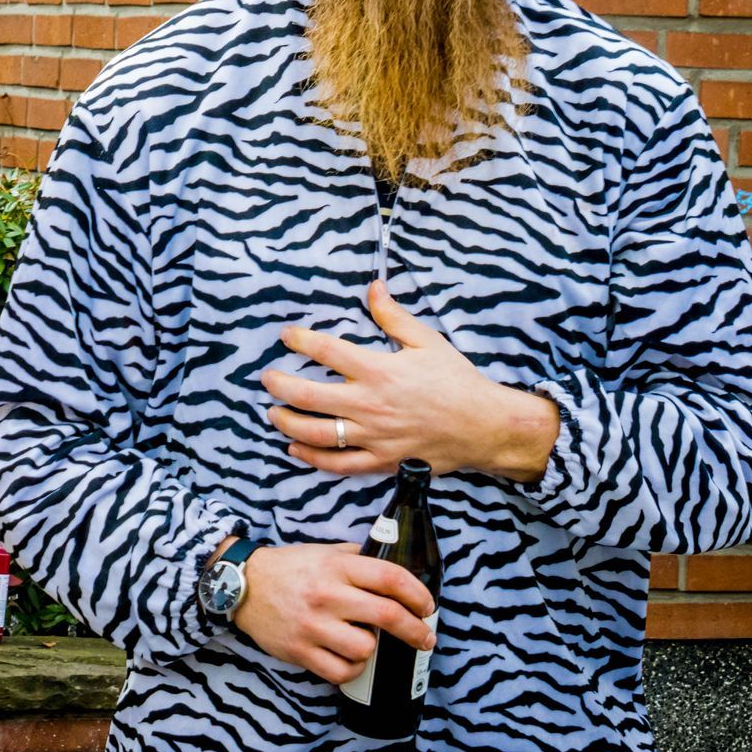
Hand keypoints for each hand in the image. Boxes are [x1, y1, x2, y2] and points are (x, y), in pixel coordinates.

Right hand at [232, 542, 435, 685]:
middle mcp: (327, 595)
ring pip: (365, 648)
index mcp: (336, 567)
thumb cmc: (289, 568)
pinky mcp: (300, 651)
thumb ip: (356, 559)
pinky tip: (349, 658)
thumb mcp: (323, 552)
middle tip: (425, 638)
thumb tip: (393, 570)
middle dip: (416, 631)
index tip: (428, 606)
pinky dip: (352, 669)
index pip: (389, 577)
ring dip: (374, 649)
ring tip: (366, 642)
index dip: (417, 593)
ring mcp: (312, 625)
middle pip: (387, 615)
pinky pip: (341, 671)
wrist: (242, 585)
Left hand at [261, 280, 558, 481]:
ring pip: (317, 433)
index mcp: (379, 370)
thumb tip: (373, 287)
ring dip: (288, 423)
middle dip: (280, 386)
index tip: (286, 335)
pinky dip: (313, 458)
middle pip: (309, 395)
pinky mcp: (381, 460)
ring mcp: (373, 436)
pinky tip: (296, 449)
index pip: (327, 351)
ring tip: (273, 414)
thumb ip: (394, 316)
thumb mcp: (427, 341)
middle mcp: (370, 404)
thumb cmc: (456, 381)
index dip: (300, 340)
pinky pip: (339, 464)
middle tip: (268, 378)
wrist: (484, 425)